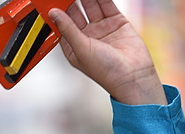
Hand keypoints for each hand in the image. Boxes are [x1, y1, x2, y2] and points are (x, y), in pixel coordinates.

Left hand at [49, 0, 165, 104]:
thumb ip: (67, 29)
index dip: (57, 11)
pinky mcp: (116, 21)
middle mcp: (87, 37)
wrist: (132, 76)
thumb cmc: (106, 72)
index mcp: (74, 47)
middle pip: (75, 12)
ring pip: (91, 5)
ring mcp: (101, 28)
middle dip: (70, 0)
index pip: (62, 24)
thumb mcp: (81, 49)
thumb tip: (53, 14)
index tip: (52, 0)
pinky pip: (106, 3)